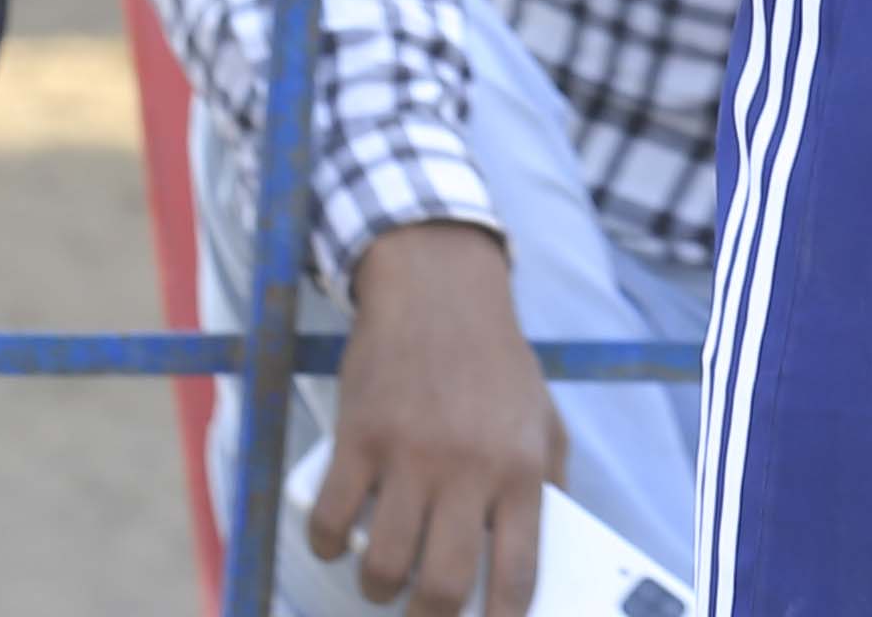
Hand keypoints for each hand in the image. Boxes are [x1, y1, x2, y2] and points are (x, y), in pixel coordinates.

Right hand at [314, 222, 564, 613]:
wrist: (438, 288)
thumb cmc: (494, 361)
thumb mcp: (542, 416)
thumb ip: (544, 483)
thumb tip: (534, 556)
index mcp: (520, 469)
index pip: (517, 573)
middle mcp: (467, 468)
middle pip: (445, 585)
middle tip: (423, 616)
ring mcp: (408, 454)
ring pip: (383, 565)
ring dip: (377, 589)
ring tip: (381, 583)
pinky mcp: (357, 437)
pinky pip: (330, 520)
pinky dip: (326, 545)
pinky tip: (334, 542)